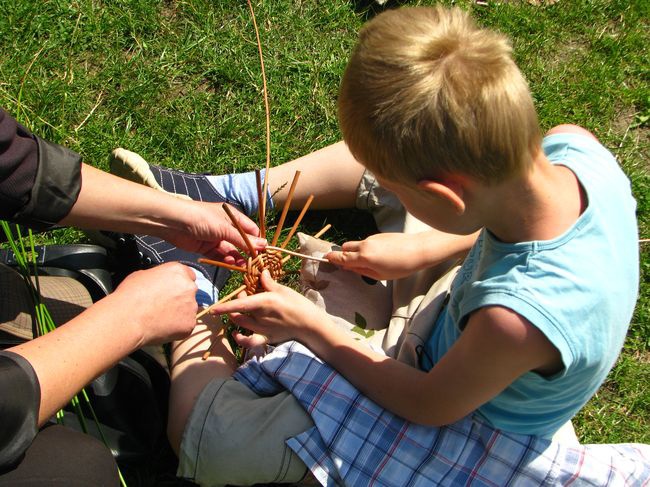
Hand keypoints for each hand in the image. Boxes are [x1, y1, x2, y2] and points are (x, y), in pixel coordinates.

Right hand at [108, 262, 199, 344]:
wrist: (128, 319)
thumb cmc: (130, 296)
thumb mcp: (141, 275)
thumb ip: (158, 277)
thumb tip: (158, 282)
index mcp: (178, 271)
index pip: (188, 275)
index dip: (179, 283)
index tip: (172, 289)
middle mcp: (189, 287)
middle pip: (189, 292)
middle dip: (180, 298)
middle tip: (164, 305)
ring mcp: (191, 306)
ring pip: (189, 309)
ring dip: (179, 313)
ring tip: (160, 318)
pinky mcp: (190, 323)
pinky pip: (186, 325)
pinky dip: (177, 327)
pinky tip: (162, 327)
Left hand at [163, 202, 265, 264]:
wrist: (173, 222)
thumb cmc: (201, 218)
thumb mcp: (224, 228)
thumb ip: (243, 239)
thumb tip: (263, 245)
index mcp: (232, 217)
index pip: (251, 229)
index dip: (257, 241)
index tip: (264, 253)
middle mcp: (225, 227)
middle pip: (241, 242)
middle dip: (247, 252)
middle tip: (254, 264)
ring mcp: (216, 238)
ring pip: (231, 250)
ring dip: (237, 258)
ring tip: (241, 265)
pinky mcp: (206, 248)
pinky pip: (219, 255)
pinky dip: (225, 260)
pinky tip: (230, 264)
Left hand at [211, 270, 328, 344]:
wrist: (310, 325)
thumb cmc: (299, 304)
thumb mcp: (284, 290)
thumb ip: (269, 283)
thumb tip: (260, 272)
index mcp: (265, 302)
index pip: (240, 305)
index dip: (225, 307)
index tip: (212, 309)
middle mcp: (261, 317)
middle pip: (239, 312)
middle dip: (236, 303)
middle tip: (244, 293)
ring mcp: (263, 329)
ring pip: (241, 324)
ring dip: (236, 317)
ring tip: (241, 309)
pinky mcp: (267, 338)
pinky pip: (250, 341)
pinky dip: (241, 339)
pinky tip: (237, 334)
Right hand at [326, 232, 429, 279]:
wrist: (419, 249)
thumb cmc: (401, 267)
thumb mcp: (380, 275)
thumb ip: (361, 271)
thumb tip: (348, 268)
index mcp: (363, 257)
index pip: (341, 257)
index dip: (331, 259)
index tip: (324, 259)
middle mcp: (364, 245)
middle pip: (345, 248)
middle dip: (343, 255)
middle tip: (349, 265)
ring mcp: (371, 238)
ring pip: (356, 245)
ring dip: (356, 252)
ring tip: (370, 263)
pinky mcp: (378, 235)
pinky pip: (366, 242)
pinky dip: (365, 249)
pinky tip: (380, 256)